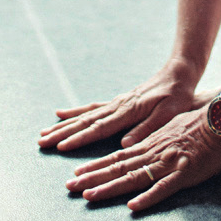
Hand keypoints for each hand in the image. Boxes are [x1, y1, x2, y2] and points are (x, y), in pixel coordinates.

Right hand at [38, 62, 200, 151]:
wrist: (179, 74)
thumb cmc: (177, 96)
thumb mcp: (168, 114)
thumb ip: (147, 128)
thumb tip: (125, 144)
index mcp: (129, 111)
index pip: (100, 128)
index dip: (80, 139)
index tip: (61, 147)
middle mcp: (118, 106)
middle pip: (85, 121)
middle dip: (62, 133)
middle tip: (41, 142)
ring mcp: (116, 103)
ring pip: (84, 115)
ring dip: (64, 125)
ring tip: (44, 133)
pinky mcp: (117, 102)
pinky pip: (91, 108)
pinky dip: (75, 112)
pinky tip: (61, 114)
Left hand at [64, 108, 220, 210]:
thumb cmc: (204, 122)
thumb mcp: (174, 126)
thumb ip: (156, 137)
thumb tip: (139, 144)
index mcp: (152, 143)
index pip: (118, 156)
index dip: (96, 165)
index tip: (77, 173)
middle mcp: (155, 152)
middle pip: (119, 166)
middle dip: (92, 177)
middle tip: (68, 187)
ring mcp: (169, 162)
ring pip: (134, 177)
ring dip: (110, 187)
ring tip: (88, 195)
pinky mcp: (186, 172)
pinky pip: (165, 188)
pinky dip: (148, 197)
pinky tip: (133, 206)